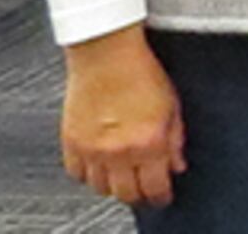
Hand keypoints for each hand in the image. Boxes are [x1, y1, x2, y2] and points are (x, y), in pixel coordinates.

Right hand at [60, 25, 187, 208]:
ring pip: (100, 188)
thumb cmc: (140, 70)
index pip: (155, 188)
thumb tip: (176, 165)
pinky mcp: (70, 142)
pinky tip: (99, 163)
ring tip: (122, 174)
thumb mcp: (171, 105)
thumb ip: (175, 139)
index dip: (161, 197)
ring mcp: (92, 148)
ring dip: (113, 185)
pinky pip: (76, 174)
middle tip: (143, 187)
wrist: (105, 50)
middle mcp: (118, 150)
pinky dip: (88, 174)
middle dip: (138, 194)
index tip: (162, 196)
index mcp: (148, 141)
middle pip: (126, 194)